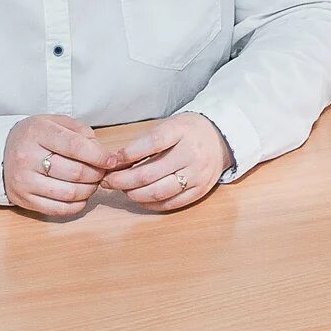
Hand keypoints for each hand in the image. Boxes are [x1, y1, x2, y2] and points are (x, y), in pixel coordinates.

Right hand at [3, 114, 116, 218]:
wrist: (0, 152)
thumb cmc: (35, 136)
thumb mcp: (55, 122)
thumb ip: (80, 132)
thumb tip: (101, 153)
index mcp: (37, 133)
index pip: (75, 147)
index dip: (99, 155)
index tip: (112, 160)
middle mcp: (27, 158)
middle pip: (74, 172)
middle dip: (96, 174)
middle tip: (102, 172)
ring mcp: (24, 181)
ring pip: (68, 193)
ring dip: (89, 190)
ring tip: (93, 183)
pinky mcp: (23, 200)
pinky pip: (57, 209)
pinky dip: (76, 205)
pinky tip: (81, 196)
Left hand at [100, 113, 230, 212]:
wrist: (221, 138)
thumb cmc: (188, 131)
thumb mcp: (169, 126)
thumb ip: (144, 143)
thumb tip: (116, 162)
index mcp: (183, 131)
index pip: (152, 143)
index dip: (129, 153)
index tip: (112, 161)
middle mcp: (192, 154)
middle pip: (150, 173)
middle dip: (123, 180)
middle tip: (108, 181)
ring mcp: (198, 175)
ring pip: (158, 192)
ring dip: (134, 194)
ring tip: (122, 190)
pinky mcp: (200, 191)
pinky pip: (170, 204)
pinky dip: (150, 204)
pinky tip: (139, 198)